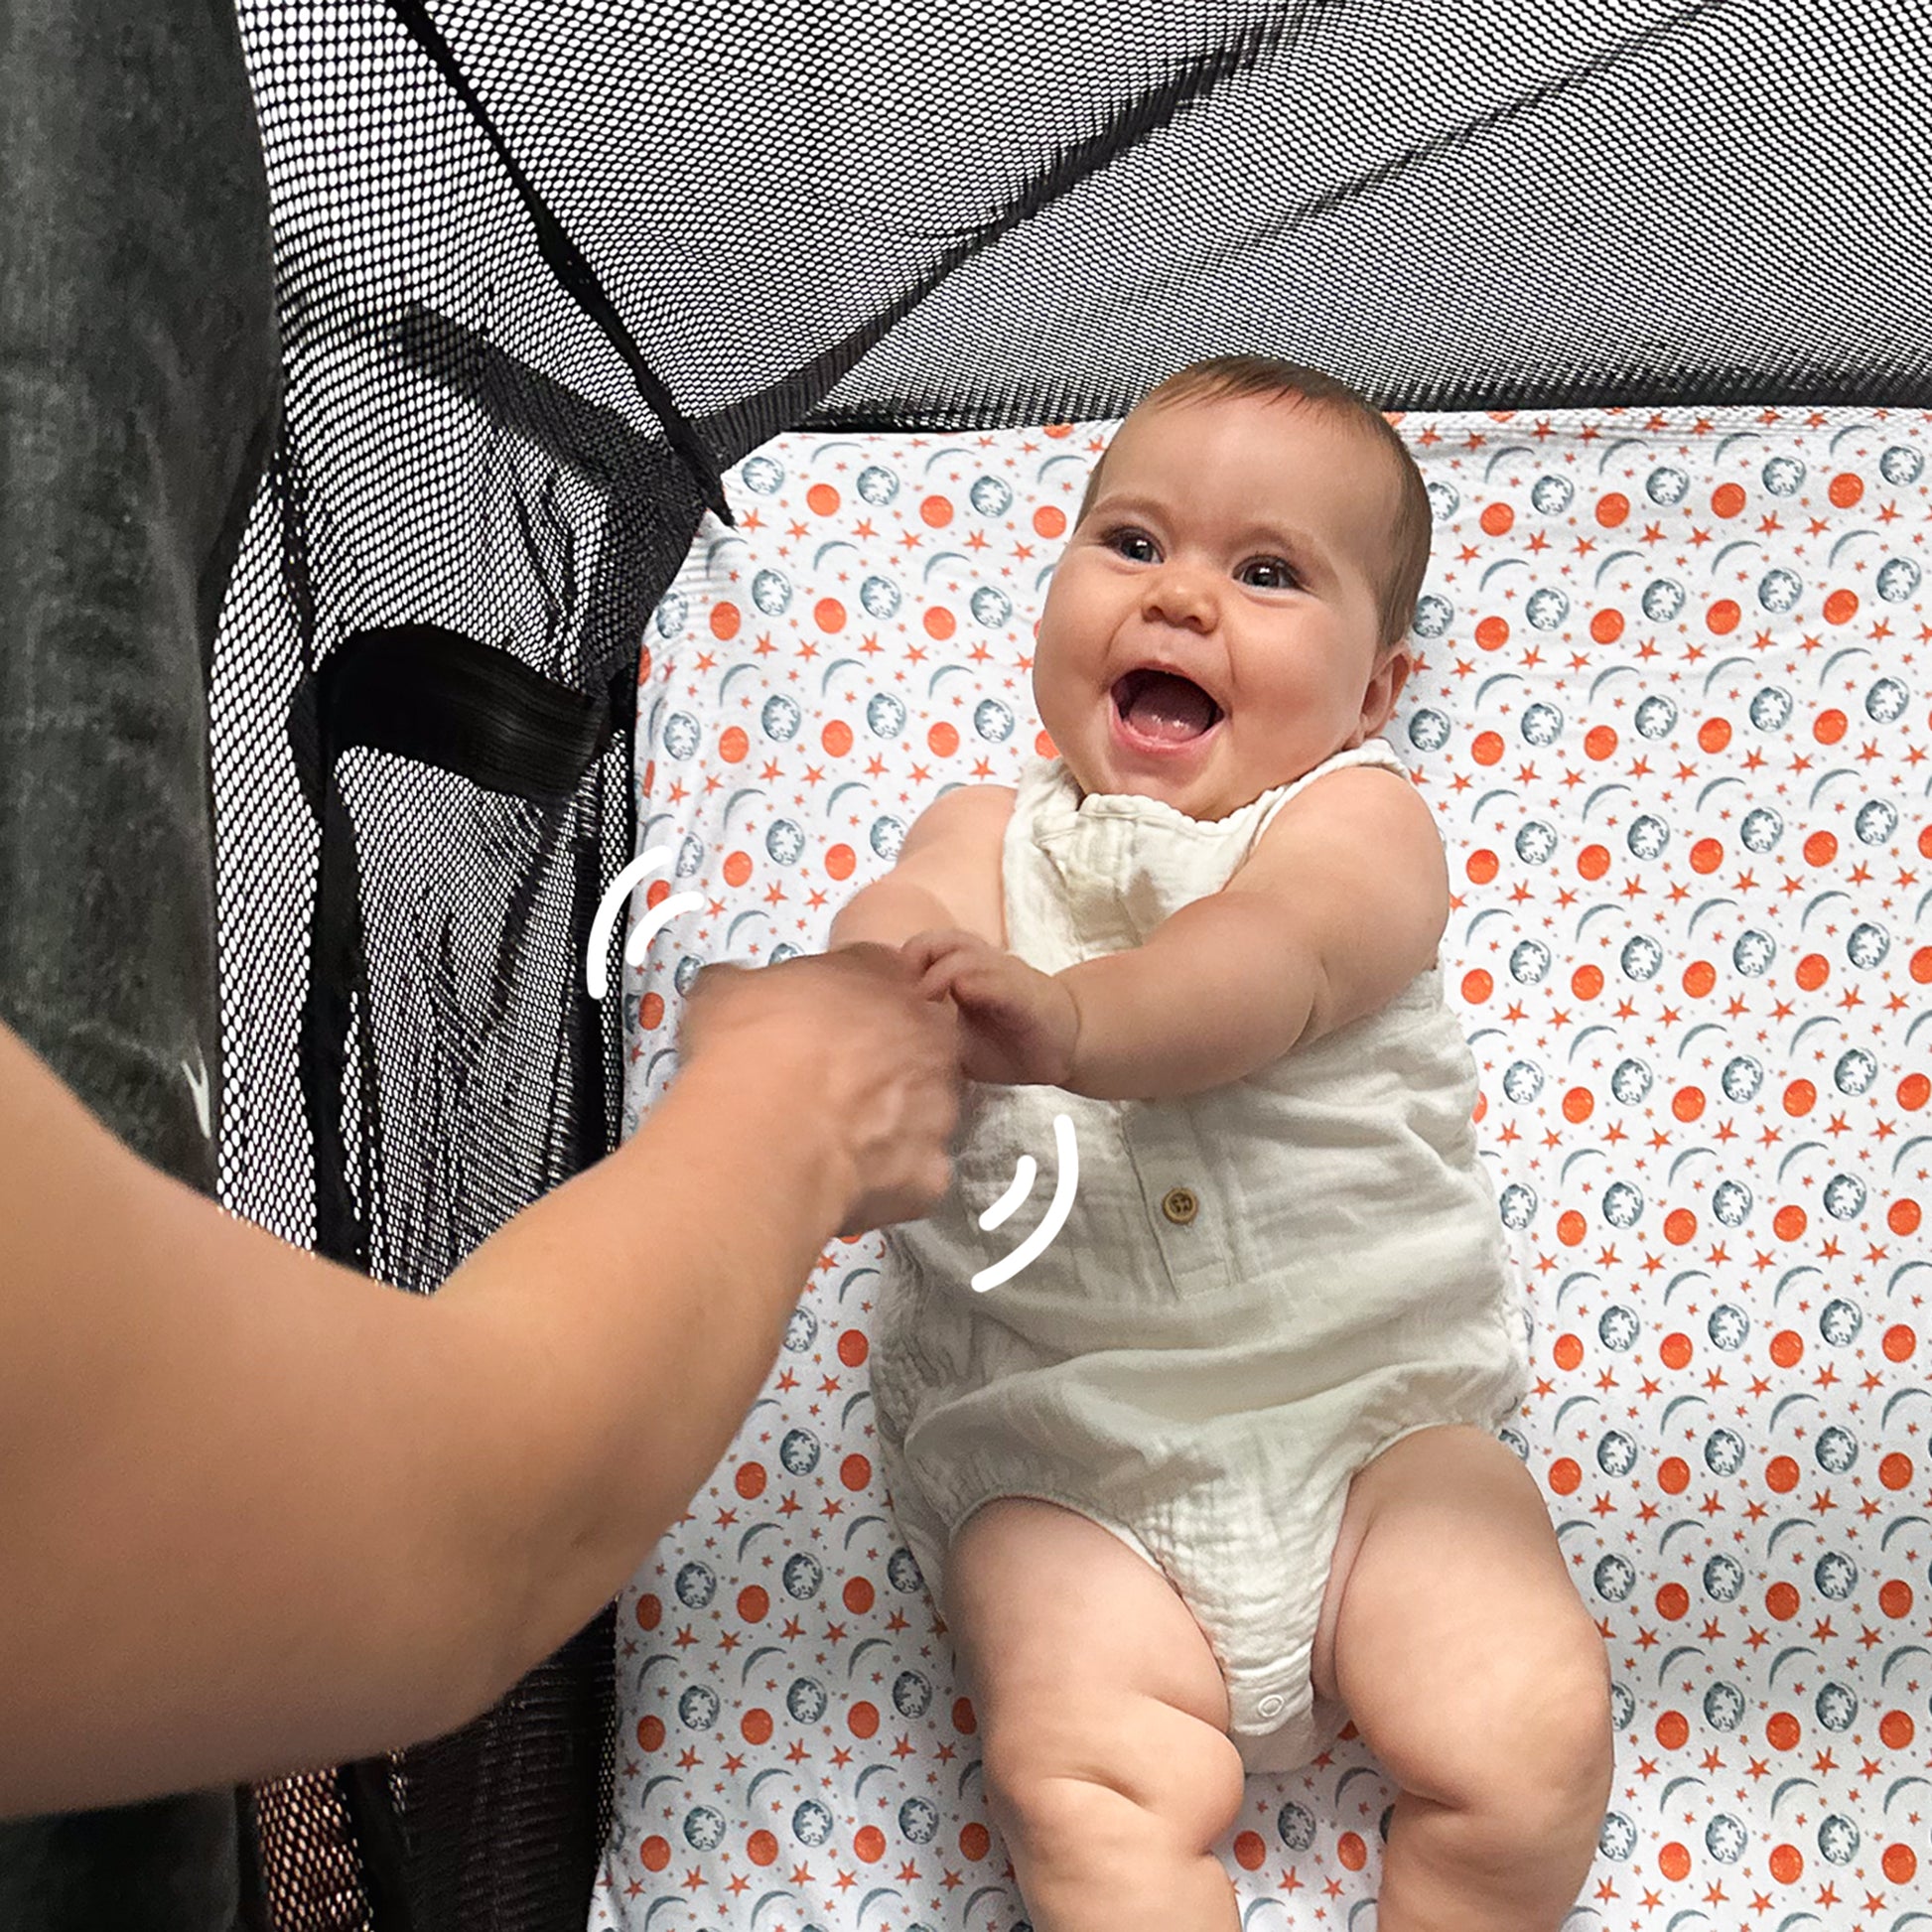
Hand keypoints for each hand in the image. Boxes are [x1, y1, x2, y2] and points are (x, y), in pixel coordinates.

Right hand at [678, 944, 963, 1235]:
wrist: (764, 1135)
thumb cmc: (748, 1046)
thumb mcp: (724, 992)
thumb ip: (743, 982)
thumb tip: (734, 985)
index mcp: (884, 976)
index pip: (879, 973)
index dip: (847, 1000)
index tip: (817, 1024)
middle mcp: (928, 1033)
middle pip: (916, 1040)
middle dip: (883, 1058)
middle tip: (831, 1082)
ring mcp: (939, 1103)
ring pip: (925, 1107)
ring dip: (893, 1117)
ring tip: (837, 1136)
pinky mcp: (931, 1168)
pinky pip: (916, 1170)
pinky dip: (889, 1177)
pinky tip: (847, 1179)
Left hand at [900, 928, 1079, 1088]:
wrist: (1063, 1046)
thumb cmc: (1004, 1042)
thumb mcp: (956, 1038)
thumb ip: (927, 1031)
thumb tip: (881, 1043)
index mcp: (963, 970)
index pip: (926, 947)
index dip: (905, 961)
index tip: (888, 989)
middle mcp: (983, 964)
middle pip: (944, 940)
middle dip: (918, 954)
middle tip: (904, 988)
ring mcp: (1005, 976)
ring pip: (968, 954)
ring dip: (943, 970)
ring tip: (927, 996)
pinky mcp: (1024, 995)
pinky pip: (999, 982)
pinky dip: (978, 984)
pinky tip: (963, 994)